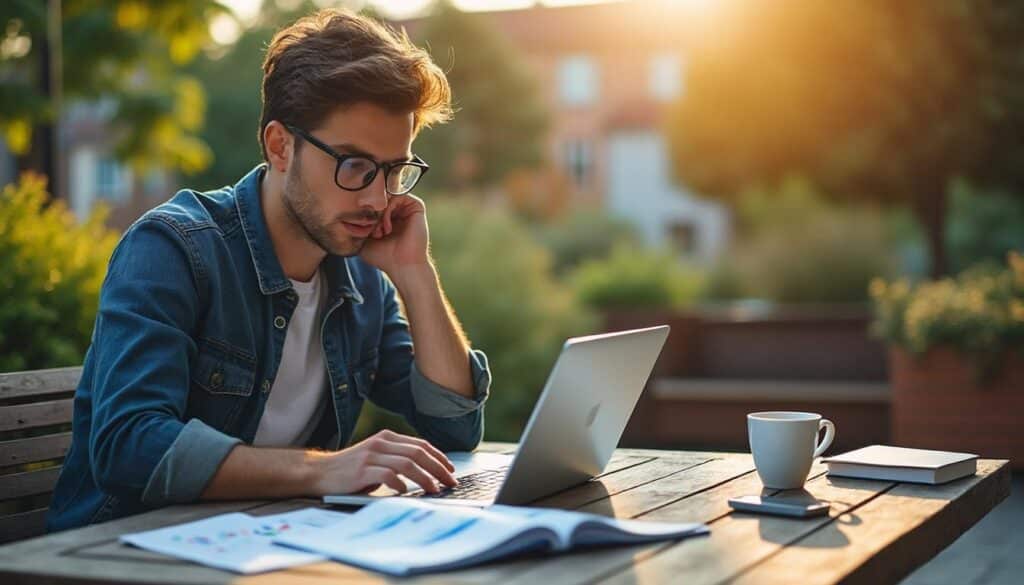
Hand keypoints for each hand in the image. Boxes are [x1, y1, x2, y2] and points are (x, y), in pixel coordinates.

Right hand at [310, 429, 457, 495]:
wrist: (320, 471)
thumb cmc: (351, 469)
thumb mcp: (377, 457)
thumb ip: (397, 459)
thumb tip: (427, 473)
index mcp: (387, 438)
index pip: (421, 445)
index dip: (439, 457)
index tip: (451, 470)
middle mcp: (381, 443)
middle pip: (418, 453)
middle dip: (438, 468)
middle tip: (450, 482)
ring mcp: (371, 456)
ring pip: (407, 463)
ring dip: (425, 477)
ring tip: (435, 489)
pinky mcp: (362, 470)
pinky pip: (387, 475)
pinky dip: (400, 483)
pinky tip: (406, 491)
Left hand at [359, 194, 429, 275]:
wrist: (402, 266)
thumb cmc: (383, 257)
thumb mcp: (363, 240)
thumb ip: (356, 227)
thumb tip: (342, 215)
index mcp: (389, 217)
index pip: (372, 203)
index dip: (364, 213)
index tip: (364, 232)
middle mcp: (399, 211)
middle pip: (379, 198)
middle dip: (371, 213)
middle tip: (372, 232)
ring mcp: (407, 208)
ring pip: (387, 197)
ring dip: (379, 213)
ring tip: (378, 231)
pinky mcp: (416, 206)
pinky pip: (398, 196)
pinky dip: (388, 209)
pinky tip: (387, 227)